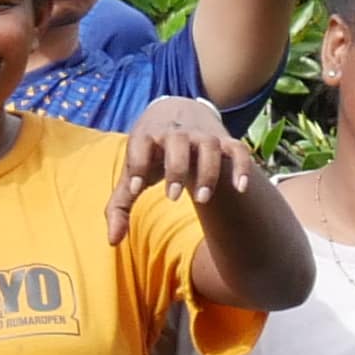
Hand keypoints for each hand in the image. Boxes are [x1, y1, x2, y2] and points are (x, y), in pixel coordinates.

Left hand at [110, 92, 261, 238]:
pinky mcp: (225, 140)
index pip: (140, 148)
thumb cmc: (149, 152)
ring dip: (208, 172)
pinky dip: (241, 167)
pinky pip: (238, 150)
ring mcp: (203, 135)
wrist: (177, 113)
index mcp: (147, 136)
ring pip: (210, 147)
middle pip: (178, 144)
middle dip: (176, 169)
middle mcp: (175, 132)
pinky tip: (240, 189)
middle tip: (172, 197)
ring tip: (201, 199)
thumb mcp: (131, 172)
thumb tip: (112, 242)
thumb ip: (119, 205)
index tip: (135, 189)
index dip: (137, 168)